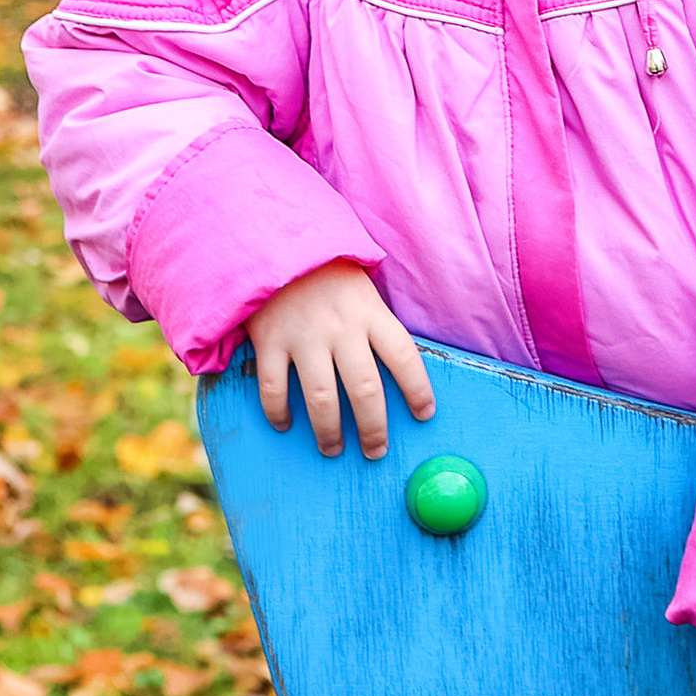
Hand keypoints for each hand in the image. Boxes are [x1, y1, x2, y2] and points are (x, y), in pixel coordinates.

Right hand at [243, 259, 434, 458]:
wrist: (277, 244)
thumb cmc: (329, 276)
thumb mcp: (366, 292)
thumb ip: (378, 328)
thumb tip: (402, 373)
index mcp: (371, 313)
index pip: (404, 357)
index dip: (418, 390)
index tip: (425, 415)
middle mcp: (341, 328)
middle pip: (365, 389)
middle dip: (373, 427)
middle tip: (376, 451)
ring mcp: (304, 336)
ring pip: (321, 397)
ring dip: (329, 430)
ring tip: (333, 449)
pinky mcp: (270, 341)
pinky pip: (274, 387)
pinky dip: (278, 412)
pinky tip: (285, 425)